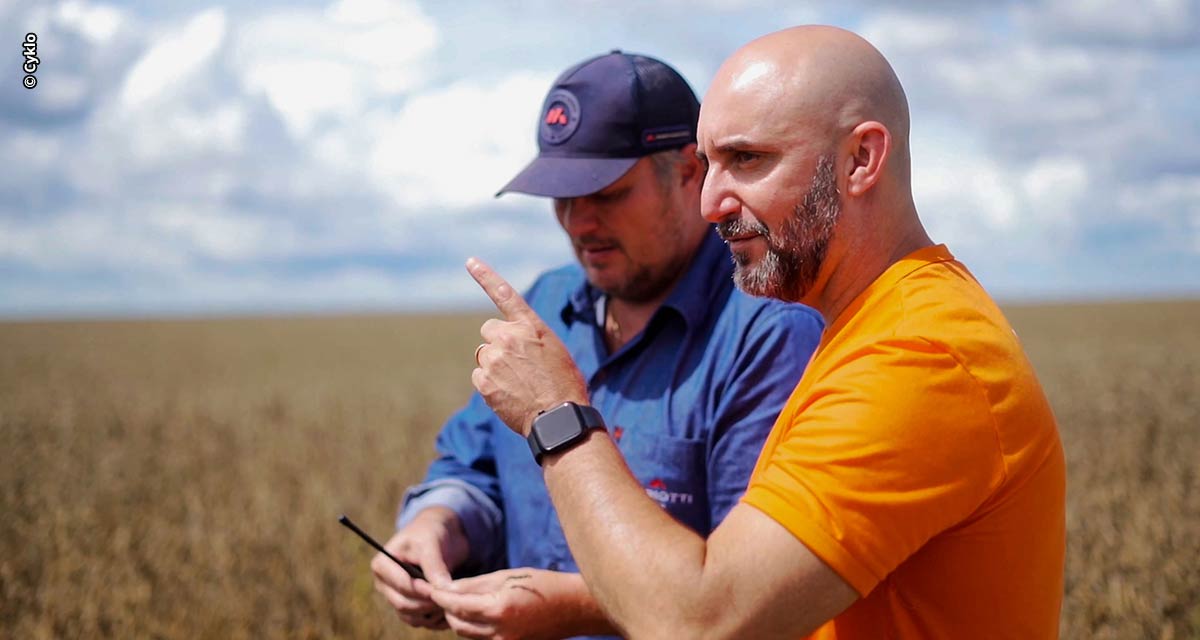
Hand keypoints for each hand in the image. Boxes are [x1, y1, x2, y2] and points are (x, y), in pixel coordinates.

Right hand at [371, 507, 468, 629]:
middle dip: (428, 603)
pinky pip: (419, 621)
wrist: (439, 535)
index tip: (439, 589)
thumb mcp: (431, 543)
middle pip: (404, 604)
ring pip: (411, 617)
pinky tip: (449, 609)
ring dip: (432, 613)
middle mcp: (385, 584)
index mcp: (382, 564)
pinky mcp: (408, 606)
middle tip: (449, 597)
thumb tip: (443, 591)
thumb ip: (435, 566)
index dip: (421, 590)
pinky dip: (434, 619)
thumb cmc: (431, 533)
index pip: (400, 585)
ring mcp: (395, 597)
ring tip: (451, 601)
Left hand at [431, 568, 602, 639]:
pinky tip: (480, 612)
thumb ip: (475, 585)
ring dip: (460, 619)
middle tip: (445, 593)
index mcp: (499, 608)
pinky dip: (475, 627)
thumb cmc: (544, 585)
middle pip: (457, 624)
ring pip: (468, 634)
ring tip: (462, 601)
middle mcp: (500, 631)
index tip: (429, 587)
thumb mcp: (508, 577)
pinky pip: (482, 639)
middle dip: (448, 609)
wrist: (574, 608)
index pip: (457, 605)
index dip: (440, 596)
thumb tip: (447, 588)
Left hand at [466, 258, 587, 435]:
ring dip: (495, 365)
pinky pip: (479, 377)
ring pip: (485, 355)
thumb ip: (529, 339)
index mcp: (531, 326)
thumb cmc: (564, 384)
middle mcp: (509, 337)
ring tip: (518, 382)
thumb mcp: (554, 351)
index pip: (505, 294)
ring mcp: (494, 359)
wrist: (558, 417)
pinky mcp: (484, 381)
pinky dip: (490, 384)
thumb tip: (506, 344)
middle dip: (498, 342)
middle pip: (490, 331)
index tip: (470, 261)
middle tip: (518, 362)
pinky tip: (509, 394)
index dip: (486, 276)